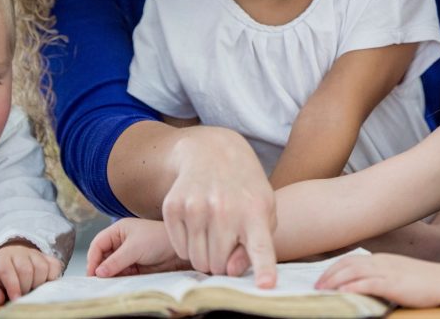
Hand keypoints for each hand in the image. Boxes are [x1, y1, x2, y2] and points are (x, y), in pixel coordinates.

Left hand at [0, 241, 61, 303]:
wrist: (9, 256)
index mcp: (1, 259)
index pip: (7, 271)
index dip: (12, 286)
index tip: (15, 299)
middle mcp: (19, 253)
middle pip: (26, 270)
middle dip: (25, 287)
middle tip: (23, 296)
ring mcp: (35, 253)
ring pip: (42, 267)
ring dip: (38, 283)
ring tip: (32, 290)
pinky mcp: (47, 256)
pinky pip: (55, 265)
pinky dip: (52, 277)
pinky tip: (44, 284)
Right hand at [88, 218, 188, 276]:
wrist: (181, 250)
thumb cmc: (159, 239)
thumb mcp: (134, 248)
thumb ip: (115, 261)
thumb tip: (98, 272)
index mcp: (119, 230)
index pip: (98, 244)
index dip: (93, 258)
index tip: (92, 272)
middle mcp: (121, 242)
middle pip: (103, 257)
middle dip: (100, 268)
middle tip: (98, 281)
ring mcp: (128, 254)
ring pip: (111, 267)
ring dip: (109, 275)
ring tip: (108, 283)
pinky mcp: (135, 266)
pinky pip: (121, 274)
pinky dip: (118, 279)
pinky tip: (118, 283)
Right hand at [162, 127, 277, 286]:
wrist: (212, 153)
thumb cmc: (244, 189)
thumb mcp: (263, 211)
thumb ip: (256, 245)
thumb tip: (231, 271)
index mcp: (254, 212)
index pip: (260, 247)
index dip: (264, 269)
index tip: (266, 286)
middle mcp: (224, 209)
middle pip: (218, 265)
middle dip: (221, 263)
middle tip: (226, 244)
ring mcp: (196, 207)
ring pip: (196, 260)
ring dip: (204, 255)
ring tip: (212, 233)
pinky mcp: (173, 207)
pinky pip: (179, 248)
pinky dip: (188, 245)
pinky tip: (197, 224)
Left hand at [315, 253, 439, 307]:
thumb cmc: (421, 280)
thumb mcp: (397, 273)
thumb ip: (380, 274)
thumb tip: (363, 282)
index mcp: (381, 259)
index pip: (350, 259)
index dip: (333, 267)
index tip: (321, 277)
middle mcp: (381, 262)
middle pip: (348, 264)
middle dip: (329, 274)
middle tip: (315, 285)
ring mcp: (387, 272)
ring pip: (354, 272)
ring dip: (335, 280)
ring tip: (322, 289)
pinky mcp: (393, 284)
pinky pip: (369, 283)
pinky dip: (353, 286)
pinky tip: (342, 291)